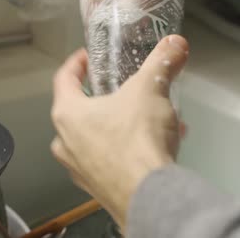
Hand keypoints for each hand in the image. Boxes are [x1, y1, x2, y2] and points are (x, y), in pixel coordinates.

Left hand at [50, 35, 188, 231]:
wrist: (148, 197)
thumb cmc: (138, 138)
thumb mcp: (151, 90)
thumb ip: (162, 63)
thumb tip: (176, 42)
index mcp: (67, 114)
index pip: (63, 78)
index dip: (76, 63)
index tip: (88, 56)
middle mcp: (65, 142)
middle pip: (80, 110)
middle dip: (106, 96)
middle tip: (124, 88)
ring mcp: (78, 168)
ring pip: (98, 136)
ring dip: (123, 123)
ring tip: (153, 118)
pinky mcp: (96, 187)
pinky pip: (110, 159)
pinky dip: (129, 148)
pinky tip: (159, 145)